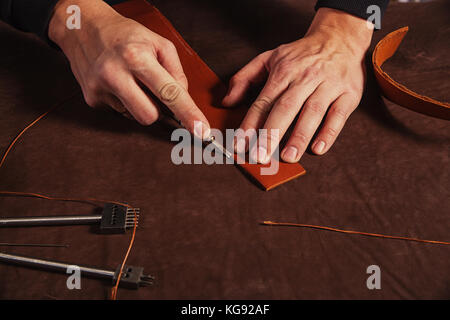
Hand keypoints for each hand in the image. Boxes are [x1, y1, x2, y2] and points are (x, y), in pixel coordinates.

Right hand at [49, 0, 209, 137]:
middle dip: (158, 111)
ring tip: (132, 82)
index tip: (201, 131)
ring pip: (135, 117)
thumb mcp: (158, 42)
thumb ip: (177, 72)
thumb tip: (184, 100)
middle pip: (149, 116)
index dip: (188, 113)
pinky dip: (126, 102)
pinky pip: (121, 113)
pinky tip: (119, 85)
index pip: (169, 93)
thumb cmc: (125, 34)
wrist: (81, 27)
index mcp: (136, 57)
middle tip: (154, 93)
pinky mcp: (91, 99)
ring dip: (141, 105)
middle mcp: (115, 74)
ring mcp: (100, 89)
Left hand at [223, 8, 373, 162]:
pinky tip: (318, 149)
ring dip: (299, 136)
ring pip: (312, 112)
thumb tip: (225, 101)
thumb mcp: (268, 58)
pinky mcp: (348, 94)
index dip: (249, 124)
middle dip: (271, 134)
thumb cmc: (301, 54)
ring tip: (288, 157)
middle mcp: (305, 78)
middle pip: (285, 108)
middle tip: (260, 156)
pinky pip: (338, 115)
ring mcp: (328, 85)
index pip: (263, 101)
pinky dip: (329, 132)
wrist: (339, 38)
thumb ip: (244, 78)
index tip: (239, 145)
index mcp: (283, 72)